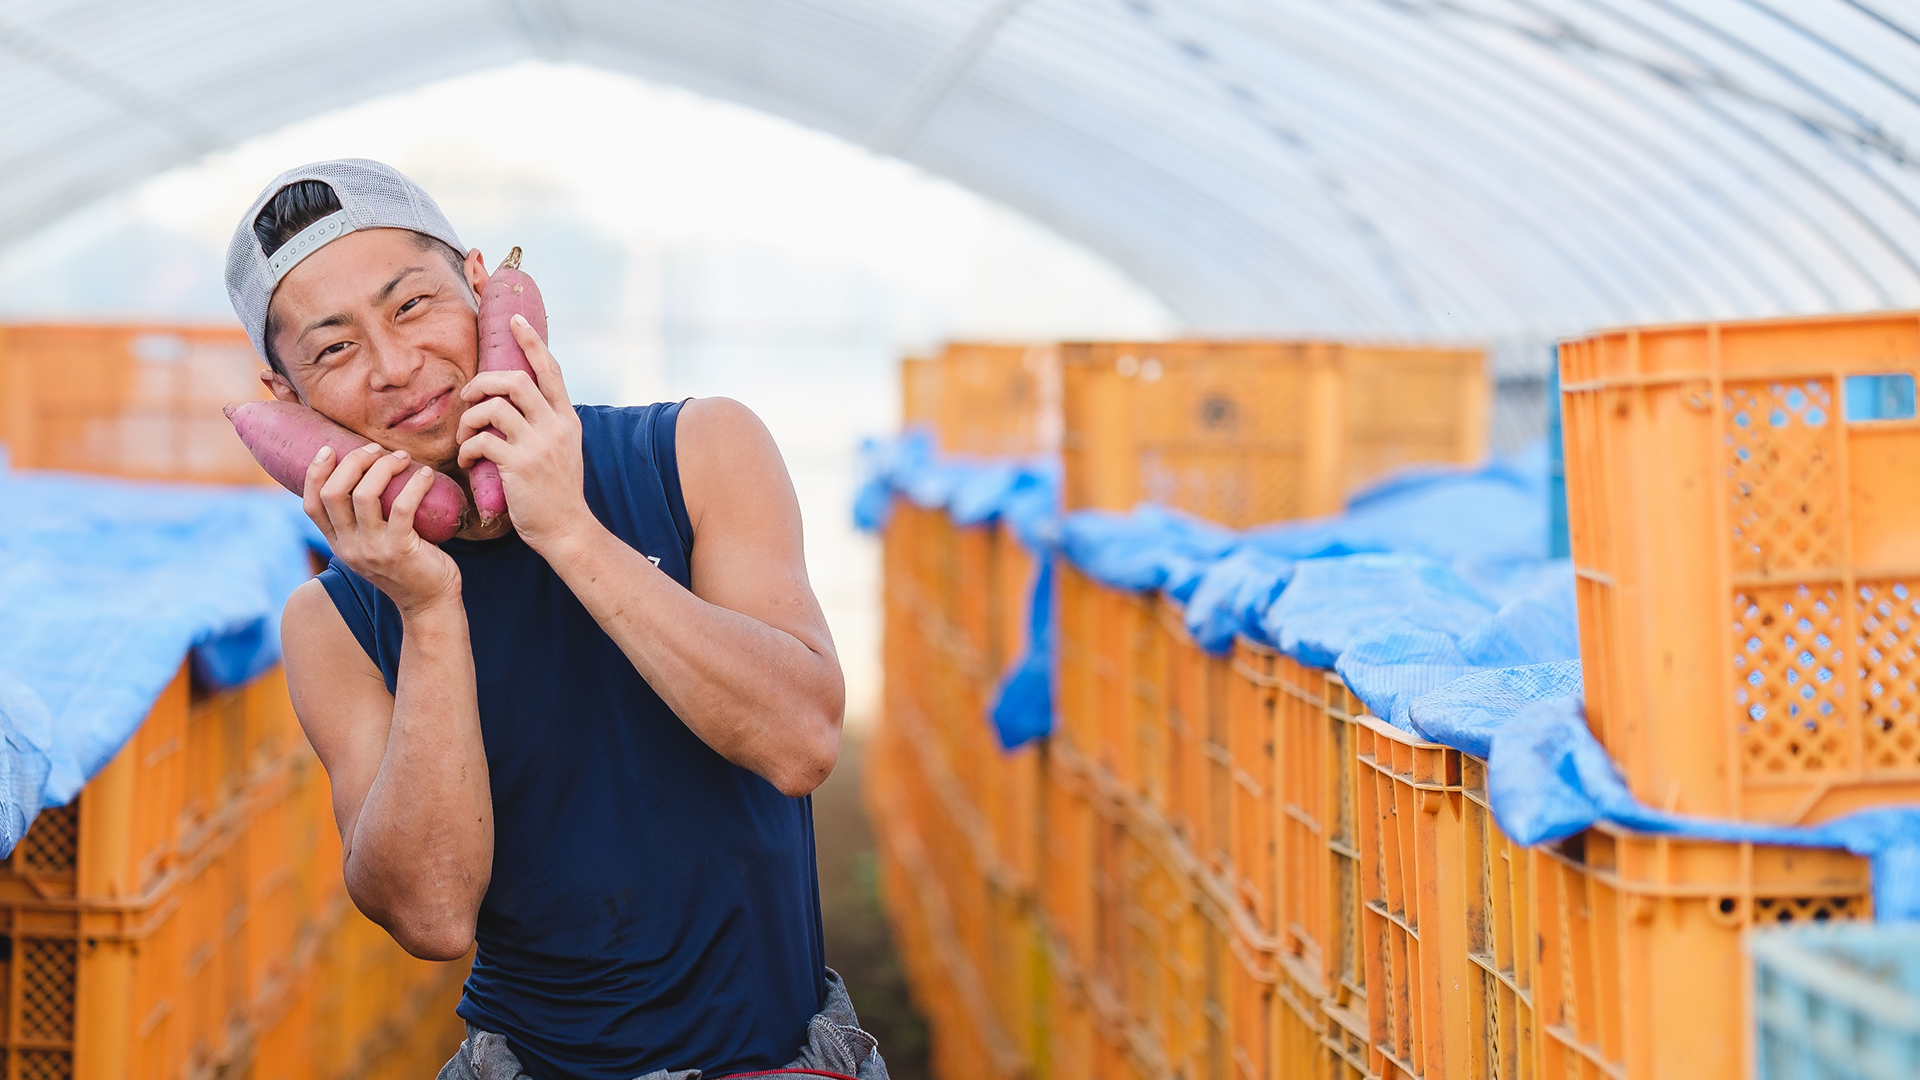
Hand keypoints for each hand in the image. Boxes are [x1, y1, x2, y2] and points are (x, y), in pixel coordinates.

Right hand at [304, 443, 461, 614]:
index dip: (315, 473)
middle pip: (334, 492)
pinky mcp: (400, 550)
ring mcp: (373, 550)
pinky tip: (425, 474)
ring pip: (365, 494)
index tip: (329, 449)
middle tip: (377, 449)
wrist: (431, 605)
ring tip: (402, 457)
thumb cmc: (409, 568)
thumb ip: (363, 524)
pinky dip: (414, 484)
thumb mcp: (374, 547)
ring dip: (384, 467)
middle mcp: (349, 547)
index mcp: (339, 544)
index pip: (311, 505)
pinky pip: (402, 507)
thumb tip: (369, 478)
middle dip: (354, 461)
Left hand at [456, 315, 596, 553]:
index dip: (531, 341)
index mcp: (567, 419)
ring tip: (465, 437)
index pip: (549, 369)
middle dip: (482, 383)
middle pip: (514, 380)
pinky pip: (482, 441)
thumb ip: (545, 425)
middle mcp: (556, 426)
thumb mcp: (562, 450)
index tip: (515, 319)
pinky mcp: (520, 465)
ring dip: (469, 419)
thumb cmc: (557, 493)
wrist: (567, 529)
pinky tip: (467, 459)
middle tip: (468, 397)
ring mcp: (539, 445)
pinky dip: (467, 447)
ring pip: (493, 407)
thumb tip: (514, 404)